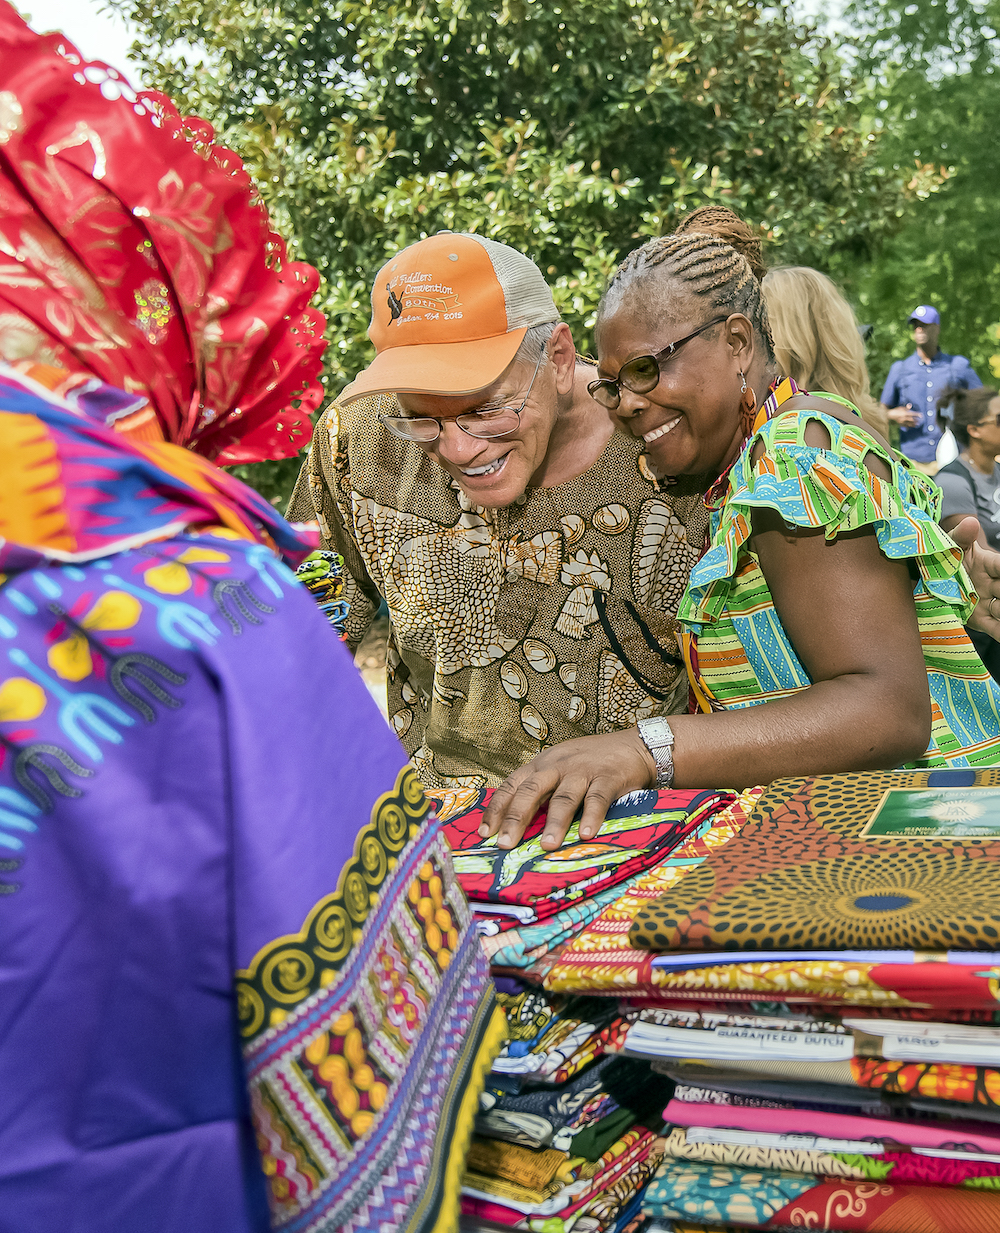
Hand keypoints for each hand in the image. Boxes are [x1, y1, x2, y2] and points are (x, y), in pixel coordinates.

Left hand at [479, 729, 655, 851]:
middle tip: (505, 844)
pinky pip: (597, 798)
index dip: (496, 808)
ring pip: (563, 798)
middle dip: (516, 819)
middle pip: (531, 792)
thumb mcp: (559, 768)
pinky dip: (591, 817)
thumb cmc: (591, 761)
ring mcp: (582, 771)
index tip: (484, 833)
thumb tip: (517, 824)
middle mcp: (557, 766)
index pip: (512, 786)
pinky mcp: (608, 777)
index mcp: (541, 765)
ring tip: (547, 845)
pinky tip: (586, 834)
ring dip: (554, 823)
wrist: (632, 745)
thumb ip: (541, 789)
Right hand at [887, 404, 919, 427]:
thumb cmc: (896, 410)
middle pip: (911, 419)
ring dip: (913, 424)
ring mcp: (901, 421)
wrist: (890, 415)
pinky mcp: (900, 423)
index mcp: (904, 413)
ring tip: (916, 425)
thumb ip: (906, 407)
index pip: (912, 414)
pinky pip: (904, 426)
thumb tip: (910, 405)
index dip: (917, 414)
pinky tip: (910, 427)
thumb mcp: (901, 408)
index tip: (921, 415)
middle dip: (915, 420)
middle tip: (919, 421)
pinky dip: (908, 427)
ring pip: (908, 423)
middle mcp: (903, 418)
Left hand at [951, 516, 999, 639]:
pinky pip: (995, 628)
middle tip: (999, 595)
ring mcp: (987, 603)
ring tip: (999, 611)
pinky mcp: (980, 619)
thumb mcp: (950, 545)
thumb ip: (960, 535)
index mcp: (988, 564)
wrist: (932, 578)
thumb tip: (970, 522)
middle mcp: (993, 584)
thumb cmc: (947, 557)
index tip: (999, 569)